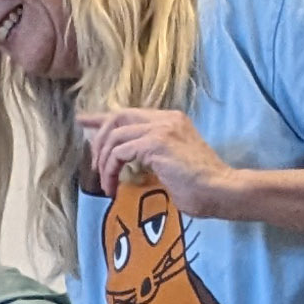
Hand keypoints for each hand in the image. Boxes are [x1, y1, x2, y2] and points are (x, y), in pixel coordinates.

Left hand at [78, 108, 241, 216]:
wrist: (220, 190)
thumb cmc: (198, 186)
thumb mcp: (168, 163)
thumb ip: (148, 154)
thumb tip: (123, 159)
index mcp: (170, 120)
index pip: (129, 113)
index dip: (102, 118)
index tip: (83, 122)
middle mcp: (166, 119)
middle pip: (117, 117)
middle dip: (98, 139)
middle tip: (94, 164)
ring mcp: (162, 129)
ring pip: (115, 136)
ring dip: (104, 161)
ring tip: (106, 182)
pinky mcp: (157, 144)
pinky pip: (119, 152)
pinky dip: (111, 170)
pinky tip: (113, 186)